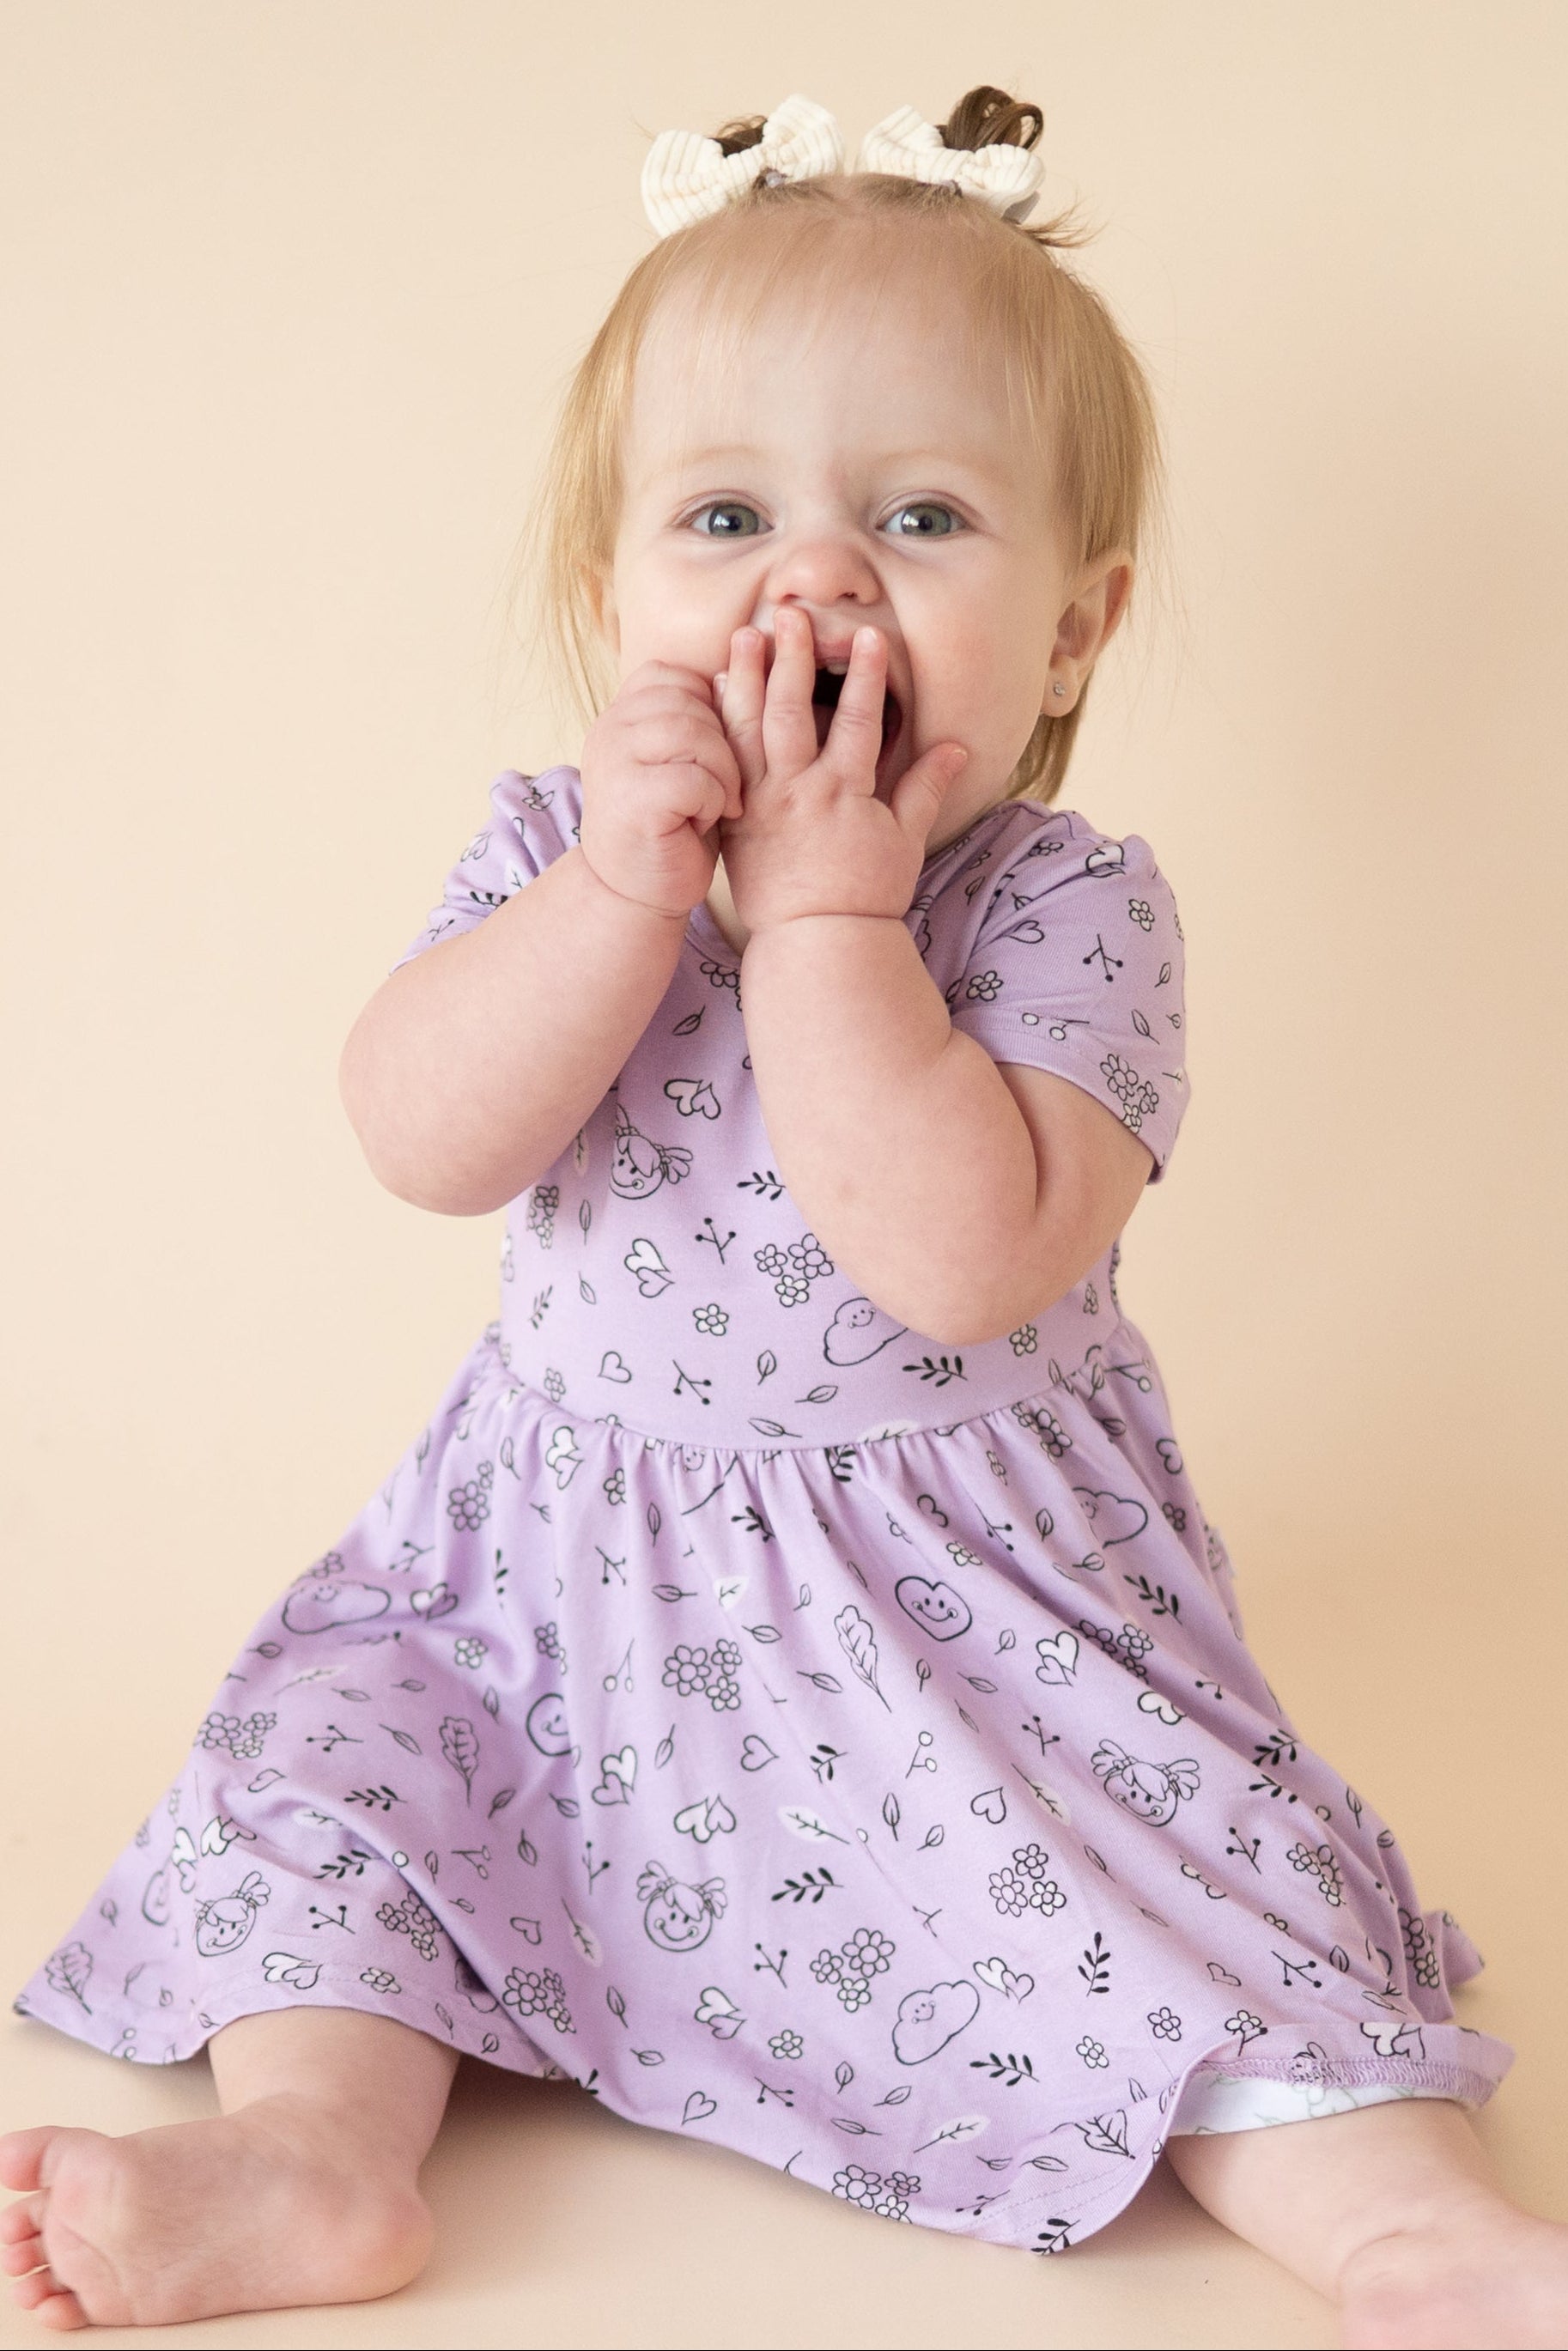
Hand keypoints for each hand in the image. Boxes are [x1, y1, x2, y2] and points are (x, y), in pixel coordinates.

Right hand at [577, 661, 744, 918]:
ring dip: (721, 771)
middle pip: (689, 701)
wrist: (635, 893)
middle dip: (723, 743)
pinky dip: (712, 800)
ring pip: (693, 732)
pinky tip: (703, 822)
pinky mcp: (631, 799)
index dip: (709, 707)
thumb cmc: (672, 826)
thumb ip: (696, 718)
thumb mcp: (681, 760)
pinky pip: (693, 777)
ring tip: (719, 802)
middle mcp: (608, 731)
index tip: (714, 752)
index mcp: (619, 716)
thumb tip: (747, 668)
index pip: (673, 676)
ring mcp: (613, 763)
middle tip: (725, 786)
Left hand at [714, 606, 967, 935]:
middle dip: (793, 659)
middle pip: (792, 713)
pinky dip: (718, 723)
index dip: (865, 677)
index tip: (869, 635)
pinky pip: (722, 761)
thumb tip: (956, 747)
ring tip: (747, 634)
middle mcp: (798, 792)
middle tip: (790, 613)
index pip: (858, 722)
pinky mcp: (733, 817)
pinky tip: (715, 688)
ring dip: (747, 679)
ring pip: (748, 730)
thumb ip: (926, 788)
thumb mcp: (905, 842)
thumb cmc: (865, 894)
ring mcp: (760, 803)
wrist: (815, 943)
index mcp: (845, 794)